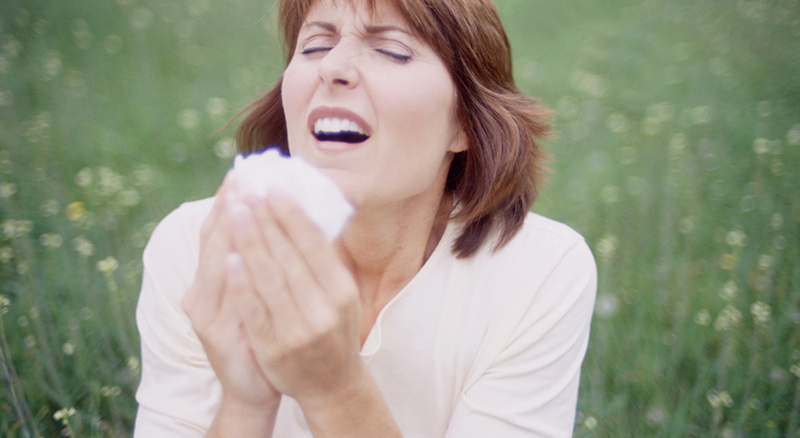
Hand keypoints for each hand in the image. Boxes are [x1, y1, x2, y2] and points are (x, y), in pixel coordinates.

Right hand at [182, 179, 280, 411]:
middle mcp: (201, 293)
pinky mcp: (216, 336)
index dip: (227, 201)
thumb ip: (262, 260)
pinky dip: (230, 279)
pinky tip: (234, 259)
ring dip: (228, 233)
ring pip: (216, 265)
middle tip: (242, 175)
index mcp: (210, 281)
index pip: (217, 231)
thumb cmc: (261, 335)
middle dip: (229, 206)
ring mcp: (206, 314)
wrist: (253, 389)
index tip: (241, 172)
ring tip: (239, 200)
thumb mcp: (259, 294)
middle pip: (214, 240)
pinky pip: (225, 302)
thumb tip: (282, 219)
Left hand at [223, 181, 365, 408]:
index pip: (313, 245)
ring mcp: (297, 331)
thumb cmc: (334, 328)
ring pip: (268, 278)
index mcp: (342, 292)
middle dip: (264, 219)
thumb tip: (305, 211)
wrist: (330, 385)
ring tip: (235, 210)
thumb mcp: (341, 294)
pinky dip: (240, 282)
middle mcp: (322, 310)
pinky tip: (229, 256)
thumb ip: (325, 260)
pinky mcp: (273, 349)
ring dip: (248, 240)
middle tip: (248, 188)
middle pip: (287, 256)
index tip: (274, 188)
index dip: (291, 215)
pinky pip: (253, 310)